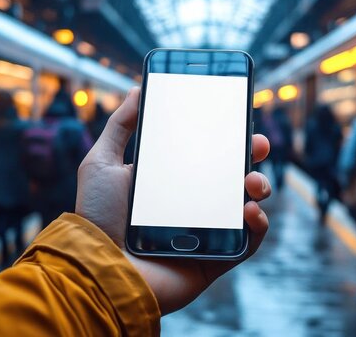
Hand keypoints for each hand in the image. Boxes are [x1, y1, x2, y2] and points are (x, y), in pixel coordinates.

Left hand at [76, 87, 270, 314]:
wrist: (98, 267)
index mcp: (172, 182)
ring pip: (247, 206)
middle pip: (233, 178)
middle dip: (252, 158)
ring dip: (259, 188)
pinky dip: (258, 226)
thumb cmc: (96, 217)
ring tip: (252, 182)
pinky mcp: (214, 260)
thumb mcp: (101, 162)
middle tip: (258, 146)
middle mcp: (192, 205)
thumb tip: (138, 89)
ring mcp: (206, 233)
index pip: (207, 156)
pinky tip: (250, 212)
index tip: (239, 119)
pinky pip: (247, 243)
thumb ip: (120, 126)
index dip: (227, 138)